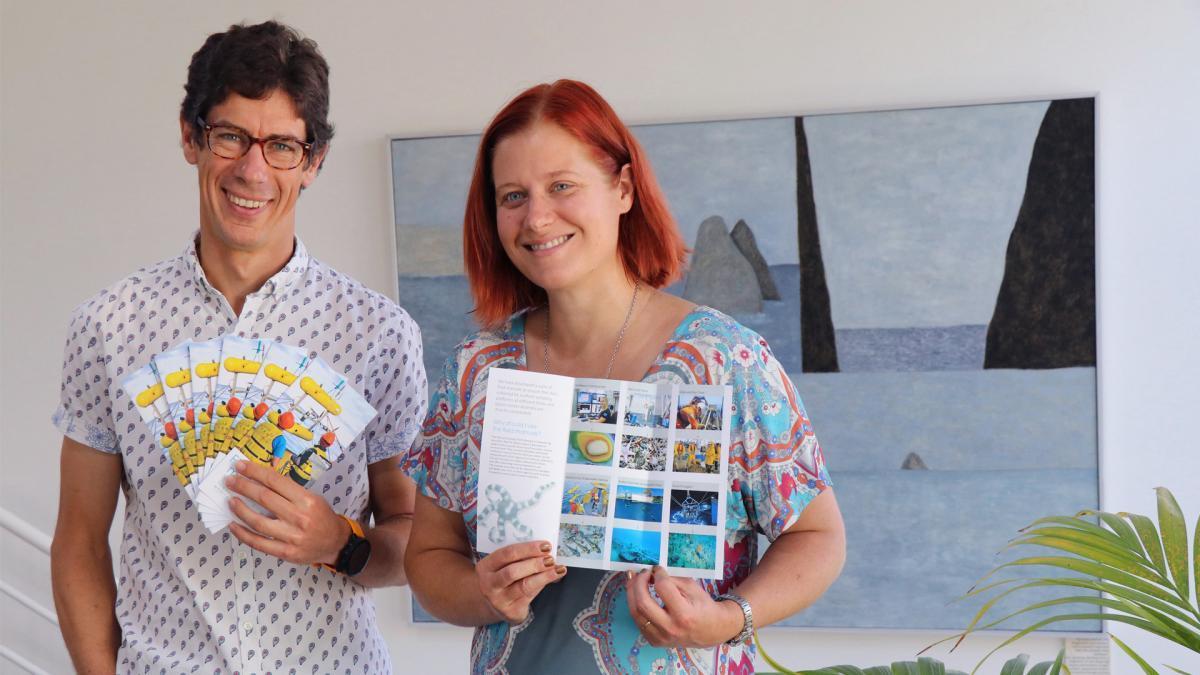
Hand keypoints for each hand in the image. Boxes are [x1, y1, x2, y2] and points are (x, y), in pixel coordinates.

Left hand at [225, 459, 348, 565]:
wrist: (335, 542)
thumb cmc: (321, 517)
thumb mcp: (312, 498)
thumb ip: (289, 491)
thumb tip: (259, 480)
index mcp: (306, 500)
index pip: (275, 481)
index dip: (255, 472)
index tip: (240, 466)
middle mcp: (299, 517)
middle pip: (264, 498)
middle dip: (243, 487)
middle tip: (230, 481)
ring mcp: (291, 537)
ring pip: (258, 521)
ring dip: (240, 510)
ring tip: (230, 501)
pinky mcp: (285, 552)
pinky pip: (258, 543)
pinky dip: (243, 534)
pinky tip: (234, 525)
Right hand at [475, 540, 565, 623]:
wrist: (492, 604)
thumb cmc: (502, 577)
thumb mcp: (502, 565)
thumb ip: (519, 557)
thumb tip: (545, 549)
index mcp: (486, 567)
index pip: (506, 554)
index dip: (527, 549)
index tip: (545, 545)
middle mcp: (489, 584)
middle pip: (512, 572)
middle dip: (534, 564)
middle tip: (550, 559)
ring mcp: (499, 600)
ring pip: (524, 586)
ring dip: (544, 576)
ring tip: (558, 569)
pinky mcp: (511, 612)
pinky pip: (530, 596)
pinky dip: (544, 584)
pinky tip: (555, 577)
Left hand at [625, 565, 744, 648]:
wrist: (711, 630)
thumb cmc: (702, 606)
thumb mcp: (692, 588)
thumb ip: (672, 579)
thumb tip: (652, 573)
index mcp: (684, 614)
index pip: (662, 588)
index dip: (657, 574)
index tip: (657, 568)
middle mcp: (670, 628)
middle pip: (643, 603)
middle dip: (638, 583)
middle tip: (642, 573)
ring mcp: (661, 638)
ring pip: (636, 614)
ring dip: (632, 594)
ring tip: (634, 581)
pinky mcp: (655, 641)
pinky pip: (638, 622)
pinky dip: (636, 606)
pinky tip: (638, 596)